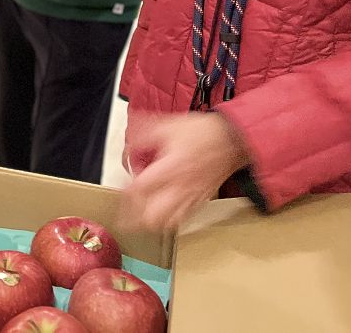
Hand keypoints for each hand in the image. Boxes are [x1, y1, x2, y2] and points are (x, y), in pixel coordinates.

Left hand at [120, 112, 250, 231]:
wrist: (233, 139)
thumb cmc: (203, 132)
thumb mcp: (168, 125)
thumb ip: (143, 135)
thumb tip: (128, 147)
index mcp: (171, 168)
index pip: (141, 189)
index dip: (125, 193)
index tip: (118, 189)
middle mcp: (181, 188)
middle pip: (152, 217)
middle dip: (134, 218)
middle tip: (124, 211)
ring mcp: (192, 198)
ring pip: (167, 224)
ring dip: (149, 223)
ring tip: (138, 217)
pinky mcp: (200, 202)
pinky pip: (181, 221)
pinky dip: (167, 222)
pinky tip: (160, 215)